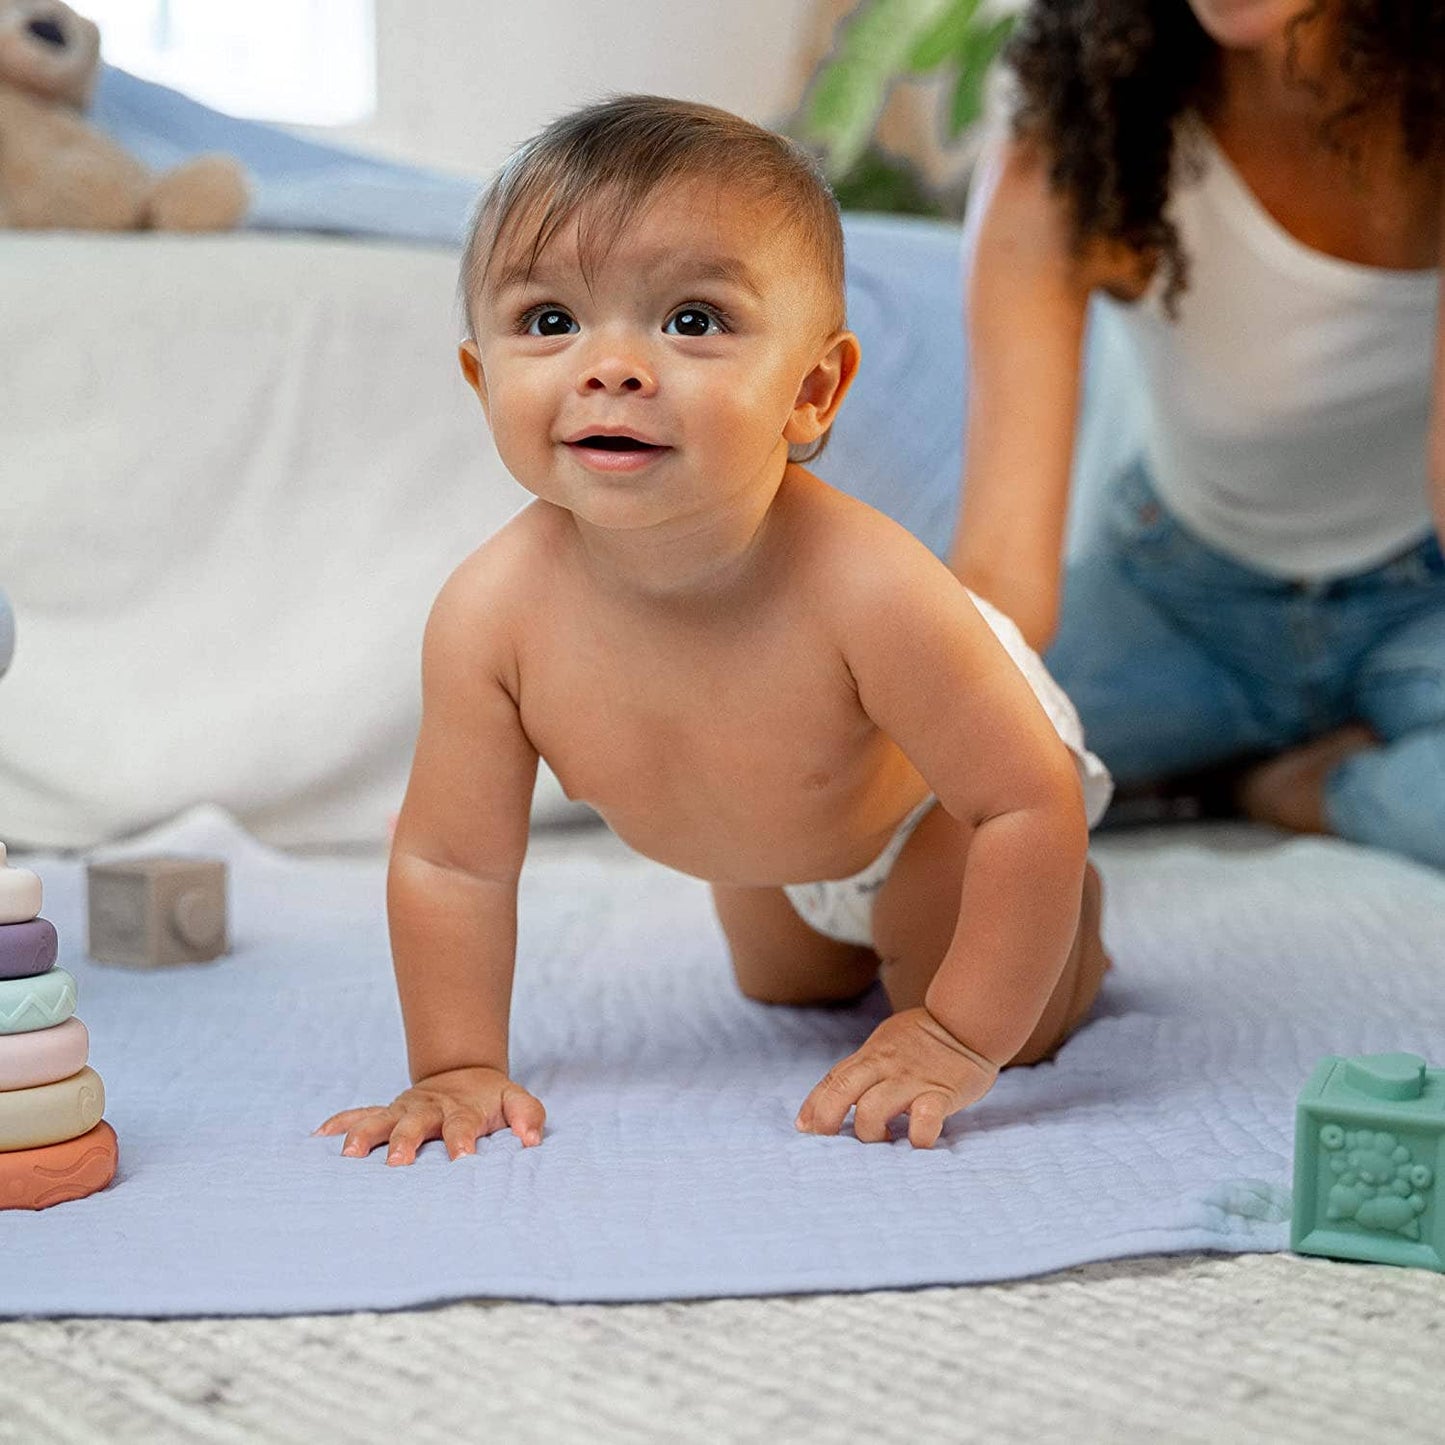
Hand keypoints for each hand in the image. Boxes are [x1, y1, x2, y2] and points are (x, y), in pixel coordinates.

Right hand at [314, 1065, 544, 1164]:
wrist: (464, 1075)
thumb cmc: (491, 1100)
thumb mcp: (516, 1100)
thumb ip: (528, 1116)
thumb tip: (532, 1140)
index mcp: (462, 1110)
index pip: (462, 1125)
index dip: (462, 1141)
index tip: (463, 1159)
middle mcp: (428, 1109)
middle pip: (415, 1124)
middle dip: (405, 1142)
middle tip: (397, 1163)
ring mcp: (403, 1110)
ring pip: (380, 1119)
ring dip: (364, 1134)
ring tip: (349, 1155)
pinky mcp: (386, 1112)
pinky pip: (358, 1114)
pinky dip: (340, 1123)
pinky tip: (319, 1137)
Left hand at [794, 1007, 998, 1148]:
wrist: (968, 1023)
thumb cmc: (925, 1038)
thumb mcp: (887, 1044)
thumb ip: (866, 1067)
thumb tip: (841, 1094)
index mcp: (871, 1055)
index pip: (833, 1080)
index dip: (814, 1106)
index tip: (804, 1128)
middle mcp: (885, 1066)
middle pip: (841, 1091)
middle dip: (826, 1119)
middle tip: (829, 1141)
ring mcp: (911, 1079)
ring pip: (872, 1109)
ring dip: (870, 1132)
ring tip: (884, 1139)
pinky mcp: (941, 1093)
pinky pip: (924, 1119)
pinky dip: (917, 1137)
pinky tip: (917, 1143)